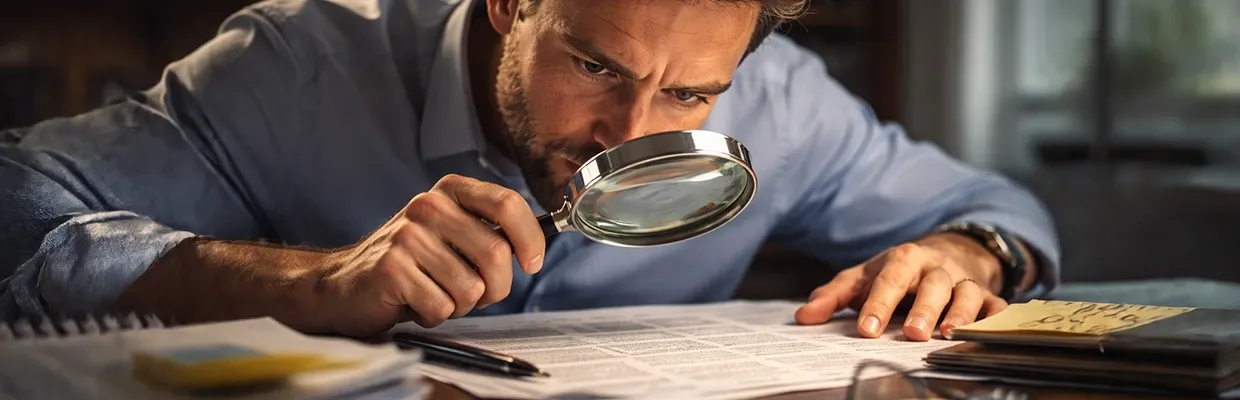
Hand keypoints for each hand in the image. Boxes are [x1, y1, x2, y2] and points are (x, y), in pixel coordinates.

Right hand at [317, 174, 545, 335]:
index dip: (529, 238)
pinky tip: (413, 302)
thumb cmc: (410, 264)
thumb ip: (489, 234)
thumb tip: (533, 250)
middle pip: (496, 253)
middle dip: (495, 288)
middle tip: (474, 294)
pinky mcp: (392, 269)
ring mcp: (408, 236)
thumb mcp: (451, 235)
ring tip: (433, 293)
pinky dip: (434, 316)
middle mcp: (428, 206)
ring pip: (471, 288)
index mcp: (449, 191)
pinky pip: (442, 307)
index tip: (531, 263)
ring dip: (459, 304)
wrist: (343, 284)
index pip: (507, 204)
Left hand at [794, 236, 1008, 340]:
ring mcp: (964, 281)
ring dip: (960, 313)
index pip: (889, 280)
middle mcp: (937, 268)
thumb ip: (833, 296)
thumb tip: (804, 317)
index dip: (878, 304)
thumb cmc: (897, 272)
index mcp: (904, 259)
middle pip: (933, 285)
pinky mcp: (987, 296)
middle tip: (911, 333)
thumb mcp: (863, 277)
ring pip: (967, 294)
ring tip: (948, 334)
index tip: (866, 329)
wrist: (945, 254)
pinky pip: (996, 306)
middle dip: (923, 308)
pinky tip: (987, 332)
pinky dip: (995, 318)